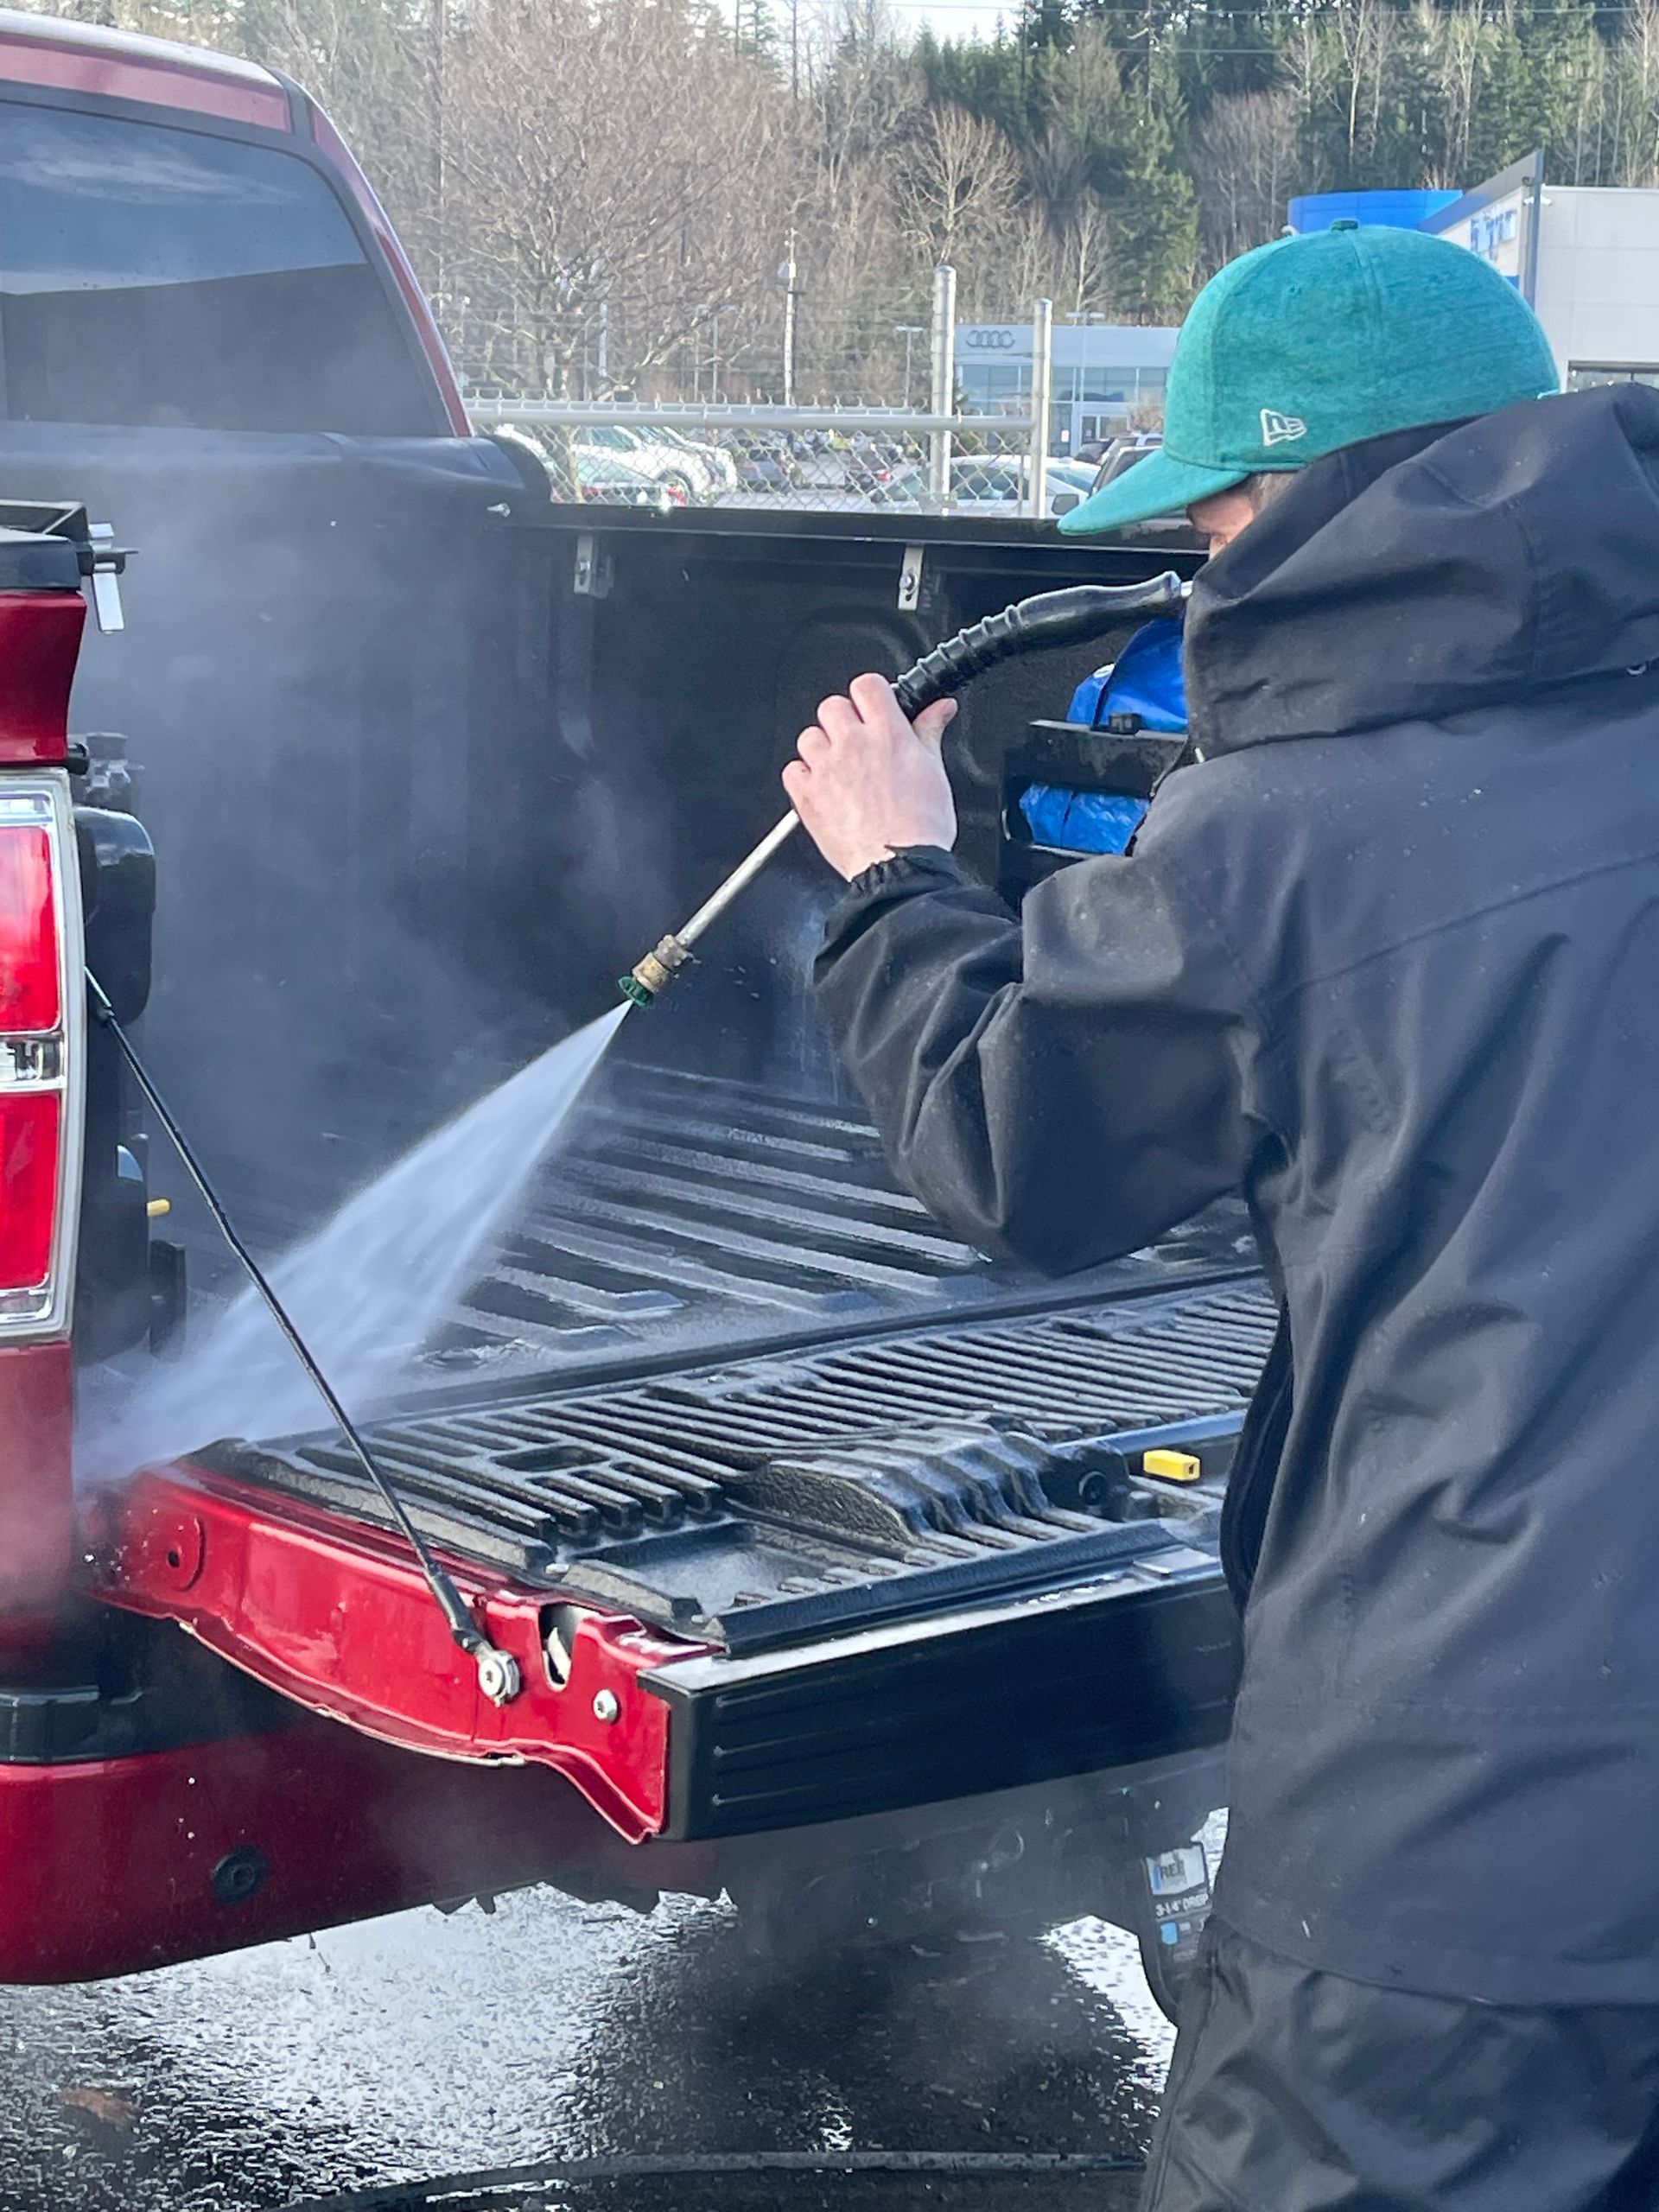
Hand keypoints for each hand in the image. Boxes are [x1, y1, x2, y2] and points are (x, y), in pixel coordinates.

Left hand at [784, 674, 957, 881]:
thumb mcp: (935, 771)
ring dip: (822, 747)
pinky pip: (791, 770)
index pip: (867, 686)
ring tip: (840, 770)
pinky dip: (802, 776)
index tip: (873, 709)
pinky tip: (822, 788)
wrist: (900, 868)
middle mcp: (853, 746)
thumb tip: (940, 707)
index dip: (869, 695)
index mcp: (888, 734)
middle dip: (844, 720)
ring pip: (808, 736)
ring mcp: (827, 770)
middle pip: (832, 706)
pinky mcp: (807, 796)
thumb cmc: (921, 827)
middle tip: (857, 743)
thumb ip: (930, 731)